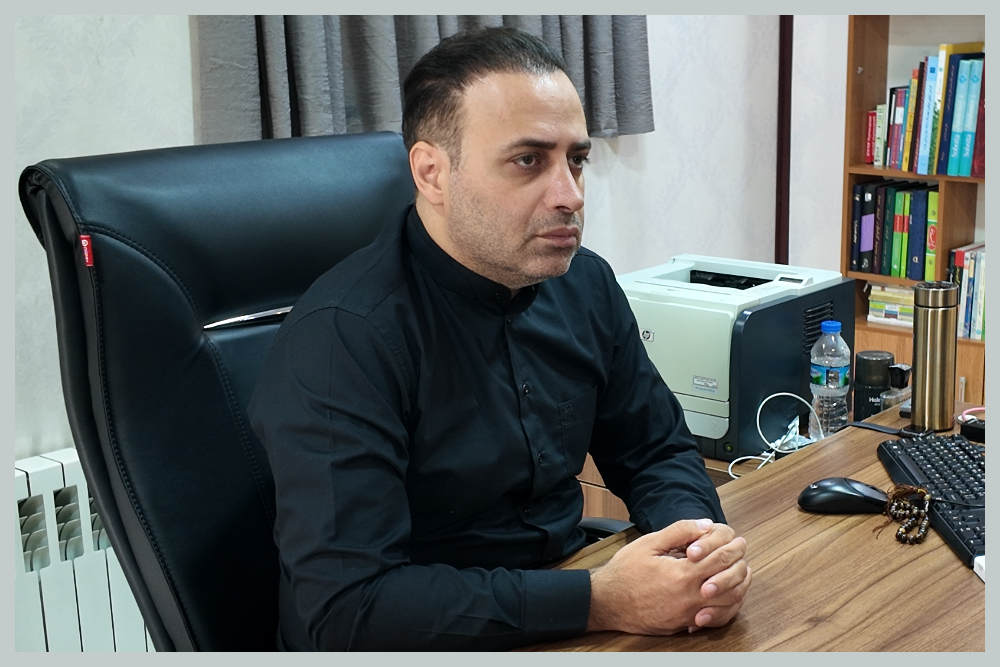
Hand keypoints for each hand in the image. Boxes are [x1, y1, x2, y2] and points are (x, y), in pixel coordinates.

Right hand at [587, 518, 750, 635]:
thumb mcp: (648, 543)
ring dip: (738, 587)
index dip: (732, 547)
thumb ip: (679, 531)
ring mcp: (688, 615)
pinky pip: (714, 619)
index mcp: (682, 575)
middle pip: (731, 584)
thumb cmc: (624, 573)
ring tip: (738, 573)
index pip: (720, 559)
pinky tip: (724, 595)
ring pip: (728, 605)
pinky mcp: (684, 625)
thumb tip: (704, 524)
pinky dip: (725, 606)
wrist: (607, 602)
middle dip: (740, 565)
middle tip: (741, 554)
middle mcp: (689, 598)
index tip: (738, 540)